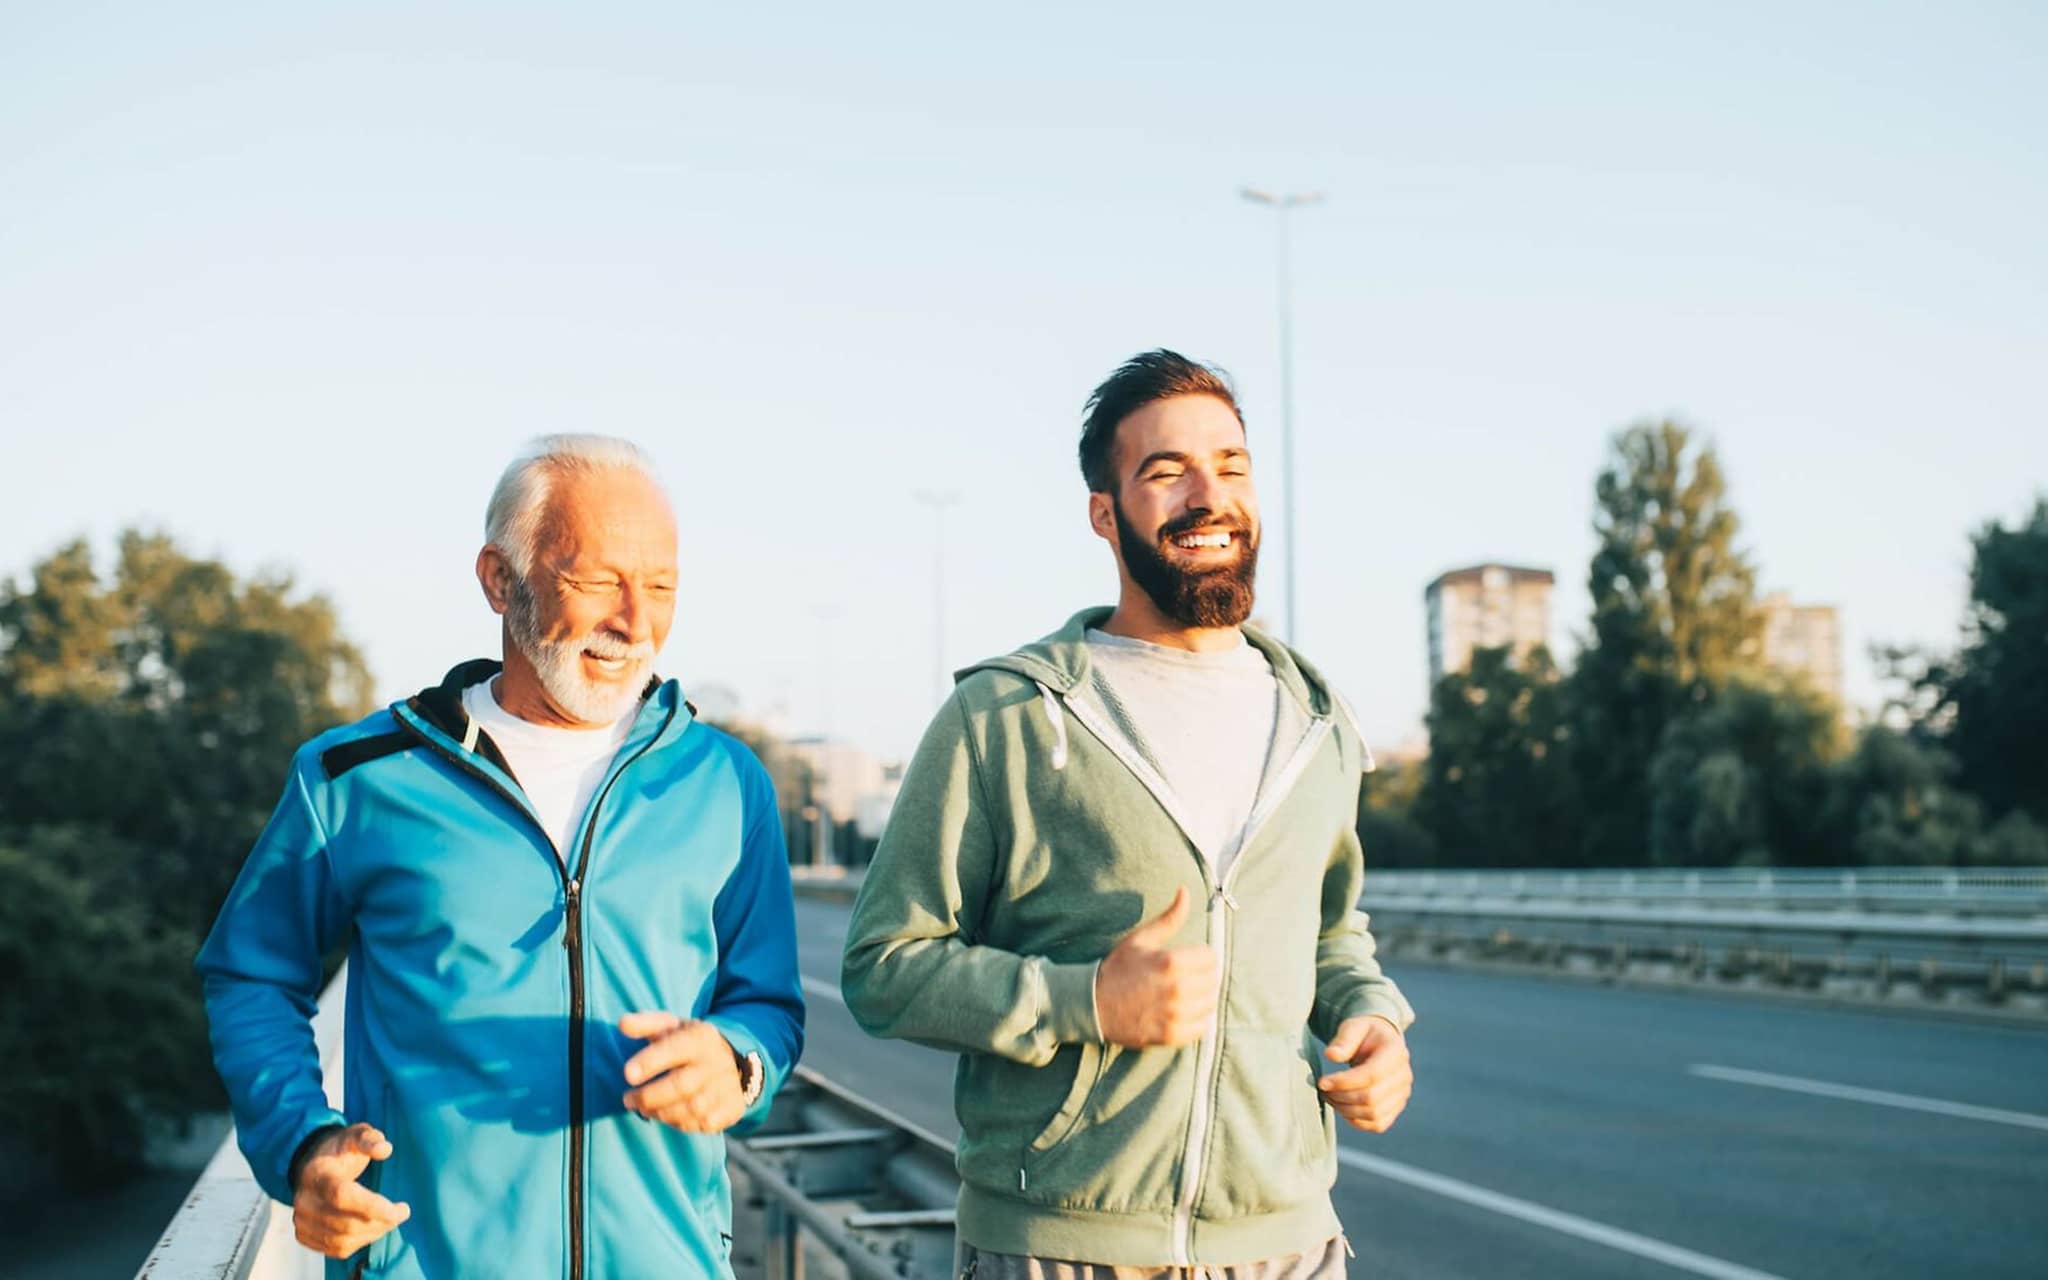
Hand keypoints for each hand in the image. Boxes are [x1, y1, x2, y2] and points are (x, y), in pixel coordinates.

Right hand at [291, 1123, 409, 1258]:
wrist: (312, 1166)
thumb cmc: (340, 1151)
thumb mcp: (356, 1135)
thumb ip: (370, 1139)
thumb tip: (385, 1149)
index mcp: (317, 1174)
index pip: (342, 1196)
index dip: (373, 1206)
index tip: (403, 1209)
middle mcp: (305, 1201)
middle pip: (346, 1224)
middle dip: (381, 1222)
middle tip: (402, 1213)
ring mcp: (302, 1220)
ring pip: (342, 1241)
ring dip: (373, 1234)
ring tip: (389, 1220)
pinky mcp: (304, 1235)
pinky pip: (335, 1249)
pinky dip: (359, 1243)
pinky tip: (372, 1228)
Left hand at [620, 1012, 745, 1131]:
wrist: (735, 1060)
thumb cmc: (690, 1043)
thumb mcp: (672, 1026)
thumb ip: (646, 1024)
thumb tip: (623, 1023)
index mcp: (700, 1038)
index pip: (674, 1048)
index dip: (650, 1062)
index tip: (627, 1074)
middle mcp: (716, 1063)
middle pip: (681, 1086)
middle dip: (648, 1097)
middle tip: (627, 1099)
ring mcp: (726, 1087)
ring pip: (691, 1109)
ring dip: (661, 1113)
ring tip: (645, 1108)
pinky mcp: (732, 1108)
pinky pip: (704, 1124)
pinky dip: (682, 1124)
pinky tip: (669, 1116)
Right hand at [1094, 886, 1218, 1048]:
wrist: (1094, 1006)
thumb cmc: (1118, 969)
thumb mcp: (1141, 939)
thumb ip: (1170, 918)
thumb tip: (1186, 891)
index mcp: (1172, 962)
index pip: (1211, 957)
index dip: (1201, 956)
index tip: (1190, 959)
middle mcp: (1178, 989)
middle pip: (1213, 980)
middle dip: (1203, 975)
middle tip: (1187, 976)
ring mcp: (1176, 1015)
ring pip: (1210, 1003)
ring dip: (1202, 997)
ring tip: (1185, 993)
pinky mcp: (1172, 1035)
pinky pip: (1202, 1027)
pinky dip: (1198, 1019)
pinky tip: (1183, 1011)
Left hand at [1317, 1016, 1412, 1132]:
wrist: (1380, 1043)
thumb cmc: (1365, 1034)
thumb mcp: (1354, 1027)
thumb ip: (1344, 1039)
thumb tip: (1331, 1055)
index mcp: (1395, 1052)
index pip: (1372, 1075)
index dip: (1344, 1082)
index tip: (1322, 1082)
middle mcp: (1403, 1076)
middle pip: (1371, 1097)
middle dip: (1341, 1097)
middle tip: (1323, 1089)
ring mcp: (1402, 1094)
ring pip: (1373, 1114)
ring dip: (1346, 1110)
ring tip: (1330, 1097)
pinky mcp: (1396, 1108)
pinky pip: (1377, 1124)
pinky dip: (1356, 1121)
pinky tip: (1342, 1107)